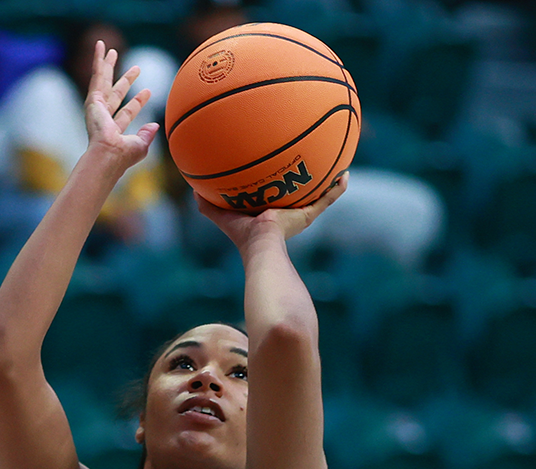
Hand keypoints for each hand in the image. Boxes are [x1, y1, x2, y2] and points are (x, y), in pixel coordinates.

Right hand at [82, 40, 158, 173]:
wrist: (108, 155)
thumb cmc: (122, 156)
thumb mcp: (140, 146)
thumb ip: (146, 135)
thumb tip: (155, 125)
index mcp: (114, 130)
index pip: (127, 113)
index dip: (138, 103)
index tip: (148, 92)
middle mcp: (103, 118)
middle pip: (115, 93)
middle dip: (123, 80)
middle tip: (133, 68)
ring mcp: (96, 108)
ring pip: (103, 80)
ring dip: (106, 65)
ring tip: (110, 50)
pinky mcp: (93, 99)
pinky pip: (97, 74)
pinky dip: (98, 59)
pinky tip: (100, 46)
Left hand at [198, 172, 346, 243]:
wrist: (261, 245)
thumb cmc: (242, 235)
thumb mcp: (220, 215)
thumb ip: (206, 204)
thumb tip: (190, 188)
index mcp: (268, 211)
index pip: (272, 193)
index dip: (274, 181)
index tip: (276, 165)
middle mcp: (286, 212)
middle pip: (297, 191)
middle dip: (303, 176)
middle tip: (308, 156)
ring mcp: (300, 213)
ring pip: (317, 193)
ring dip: (326, 180)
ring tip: (336, 162)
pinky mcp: (309, 214)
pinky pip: (327, 199)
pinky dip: (337, 189)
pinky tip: (345, 175)